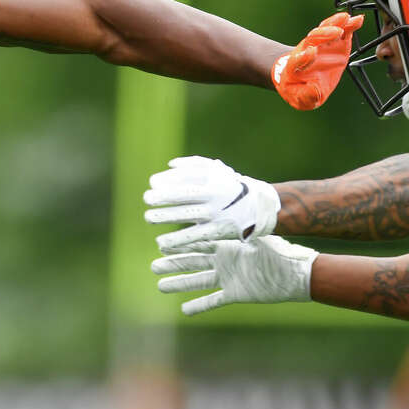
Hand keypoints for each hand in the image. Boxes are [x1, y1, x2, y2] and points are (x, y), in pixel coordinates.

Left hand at [144, 156, 280, 252]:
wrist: (261, 207)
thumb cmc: (231, 185)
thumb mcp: (217, 170)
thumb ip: (193, 165)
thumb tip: (170, 165)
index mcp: (214, 178)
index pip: (187, 177)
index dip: (168, 180)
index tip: (152, 184)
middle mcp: (215, 194)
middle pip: (185, 194)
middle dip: (164, 196)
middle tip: (147, 199)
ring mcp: (216, 213)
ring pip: (188, 214)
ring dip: (166, 217)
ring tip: (148, 218)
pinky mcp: (218, 230)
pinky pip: (195, 235)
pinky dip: (178, 239)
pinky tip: (162, 242)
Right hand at [151, 236, 317, 315]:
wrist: (298, 274)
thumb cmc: (281, 252)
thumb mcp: (259, 239)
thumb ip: (241, 232)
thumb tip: (228, 219)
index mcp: (226, 246)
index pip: (197, 244)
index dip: (179, 245)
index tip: (160, 245)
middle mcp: (224, 261)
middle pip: (192, 262)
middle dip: (172, 264)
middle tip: (153, 266)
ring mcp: (228, 278)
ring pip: (197, 281)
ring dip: (179, 284)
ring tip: (160, 286)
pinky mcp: (236, 294)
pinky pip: (213, 301)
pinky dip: (199, 306)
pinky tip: (184, 310)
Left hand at [272, 12, 363, 109]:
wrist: (300, 78)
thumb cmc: (299, 89)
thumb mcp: (301, 98)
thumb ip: (306, 95)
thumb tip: (314, 92)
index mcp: (297, 67)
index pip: (298, 60)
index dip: (304, 57)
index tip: (311, 52)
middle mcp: (308, 52)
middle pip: (312, 41)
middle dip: (323, 35)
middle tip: (335, 32)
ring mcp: (322, 45)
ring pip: (326, 32)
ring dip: (335, 24)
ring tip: (346, 19)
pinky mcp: (335, 43)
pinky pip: (341, 32)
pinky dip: (348, 25)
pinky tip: (357, 20)